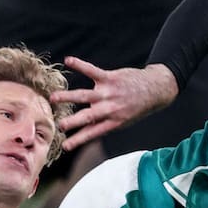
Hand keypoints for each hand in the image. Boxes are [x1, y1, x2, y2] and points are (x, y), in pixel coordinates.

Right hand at [52, 57, 178, 151]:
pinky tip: (68, 60)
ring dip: (68, 96)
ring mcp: (109, 92)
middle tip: (59, 126)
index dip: (79, 140)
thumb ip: (104, 124)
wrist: (154, 89)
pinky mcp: (110, 78)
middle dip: (73, 122)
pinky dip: (79, 65)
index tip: (65, 146)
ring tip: (53, 98)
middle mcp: (110, 108)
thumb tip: (83, 132)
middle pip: (88, 116)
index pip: (93, 133)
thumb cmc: (136, 108)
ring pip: (85, 95)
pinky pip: (92, 70)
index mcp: (113, 122)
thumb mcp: (123, 121)